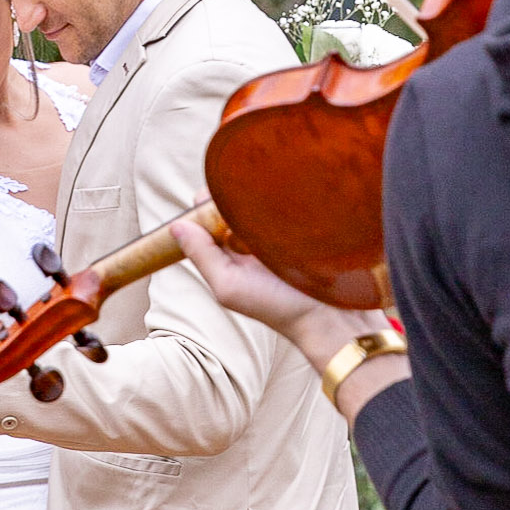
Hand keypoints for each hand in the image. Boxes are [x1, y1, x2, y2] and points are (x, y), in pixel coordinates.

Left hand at [169, 216, 389, 375]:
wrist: (333, 317)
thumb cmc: (279, 307)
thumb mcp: (229, 286)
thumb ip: (202, 256)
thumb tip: (175, 226)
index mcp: (231, 254)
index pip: (208, 216)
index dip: (206, 203)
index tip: (214, 198)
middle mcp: (253, 240)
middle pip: (232, 203)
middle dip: (231, 194)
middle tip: (242, 196)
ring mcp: (281, 232)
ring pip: (259, 200)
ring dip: (258, 192)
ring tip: (265, 194)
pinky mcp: (306, 226)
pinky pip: (289, 202)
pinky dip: (285, 196)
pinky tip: (288, 194)